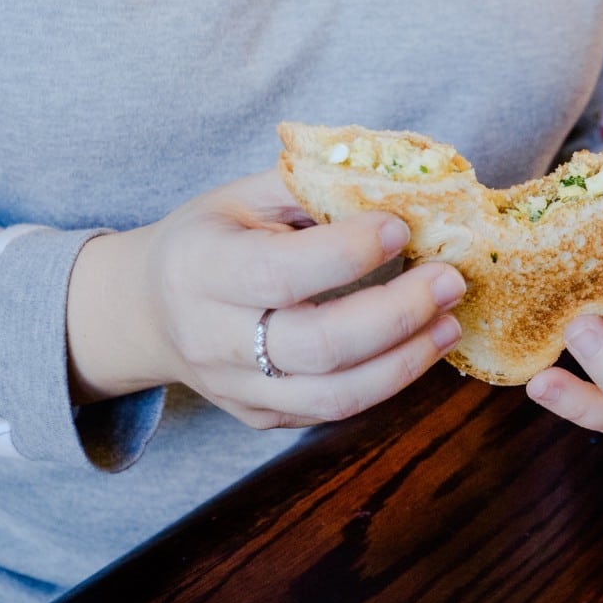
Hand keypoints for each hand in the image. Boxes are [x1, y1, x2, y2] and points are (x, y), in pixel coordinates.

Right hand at [67, 170, 464, 427]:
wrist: (150, 309)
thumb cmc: (210, 237)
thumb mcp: (243, 195)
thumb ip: (311, 188)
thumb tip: (398, 186)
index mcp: (202, 268)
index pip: (281, 272)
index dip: (349, 252)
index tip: (402, 225)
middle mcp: (212, 338)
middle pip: (318, 345)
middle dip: (398, 314)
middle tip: (451, 280)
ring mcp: (234, 389)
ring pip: (334, 395)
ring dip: (406, 360)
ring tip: (451, 321)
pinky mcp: (260, 417)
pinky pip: (332, 410)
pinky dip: (386, 380)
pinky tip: (419, 344)